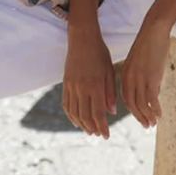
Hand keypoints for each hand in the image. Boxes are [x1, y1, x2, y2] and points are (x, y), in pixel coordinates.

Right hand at [62, 24, 116, 138]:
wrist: (82, 38)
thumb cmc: (100, 53)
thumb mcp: (109, 72)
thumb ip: (110, 93)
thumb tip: (110, 112)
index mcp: (94, 86)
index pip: (97, 113)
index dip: (102, 127)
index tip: (106, 135)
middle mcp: (81, 88)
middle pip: (85, 116)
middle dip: (92, 128)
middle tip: (99, 135)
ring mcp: (71, 86)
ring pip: (74, 112)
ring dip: (82, 124)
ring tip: (89, 131)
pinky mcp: (65, 83)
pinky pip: (66, 104)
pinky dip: (71, 115)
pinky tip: (76, 121)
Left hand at [121, 20, 169, 128]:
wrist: (153, 31)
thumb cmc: (148, 44)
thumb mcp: (139, 62)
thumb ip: (139, 75)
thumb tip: (149, 89)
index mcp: (124, 75)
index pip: (126, 99)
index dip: (134, 111)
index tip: (141, 118)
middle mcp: (129, 79)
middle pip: (132, 105)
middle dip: (140, 117)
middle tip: (148, 126)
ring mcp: (139, 79)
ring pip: (141, 104)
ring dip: (148, 116)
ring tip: (154, 123)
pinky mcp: (151, 77)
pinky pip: (152, 99)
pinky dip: (155, 109)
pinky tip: (160, 114)